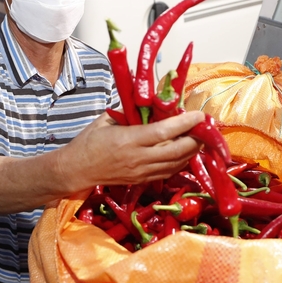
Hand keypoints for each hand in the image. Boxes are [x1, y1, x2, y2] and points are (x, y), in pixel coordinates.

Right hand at [55, 110, 204, 192]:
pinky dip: (181, 162)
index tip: (199, 115)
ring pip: (177, 164)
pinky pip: (168, 172)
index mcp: (129, 140)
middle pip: (177, 151)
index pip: (165, 132)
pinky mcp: (142, 181)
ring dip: (192, 151)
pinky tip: (186, 152)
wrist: (76, 170)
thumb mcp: (107, 119)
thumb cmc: (89, 141)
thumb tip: (151, 101)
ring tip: (200, 138)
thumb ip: (130, 111)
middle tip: (205, 127)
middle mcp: (138, 158)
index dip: (186, 123)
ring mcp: (141, 172)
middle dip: (196, 139)